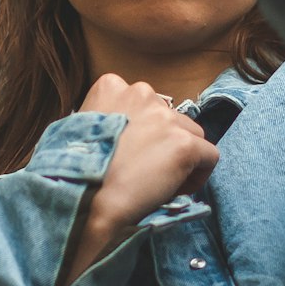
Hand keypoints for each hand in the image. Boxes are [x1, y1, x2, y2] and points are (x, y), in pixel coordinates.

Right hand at [59, 75, 217, 285]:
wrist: (84, 200)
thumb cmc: (75, 172)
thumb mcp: (80, 128)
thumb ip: (107, 118)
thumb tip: (128, 133)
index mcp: (111, 85)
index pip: (146, 104)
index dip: (143, 132)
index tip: (132, 154)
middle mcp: (141, 92)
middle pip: (171, 118)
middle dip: (163, 143)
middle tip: (145, 171)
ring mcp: (165, 117)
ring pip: (192, 135)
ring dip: (180, 158)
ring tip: (159, 183)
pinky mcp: (184, 143)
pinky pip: (209, 157)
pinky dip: (198, 176)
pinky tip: (174, 190)